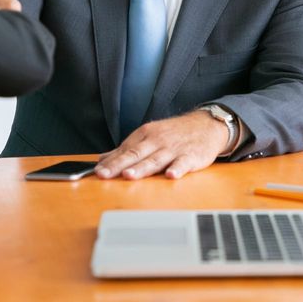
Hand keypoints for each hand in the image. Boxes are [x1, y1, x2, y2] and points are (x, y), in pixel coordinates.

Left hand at [95, 111, 228, 179]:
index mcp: (145, 135)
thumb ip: (126, 150)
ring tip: (129, 175)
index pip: (124, 150)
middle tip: (105, 174)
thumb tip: (103, 159)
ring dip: (142, 168)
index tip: (96, 172)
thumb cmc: (174, 134)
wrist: (205, 126)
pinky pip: (183, 163)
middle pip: (136, 154)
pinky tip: (171, 175)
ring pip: (156, 159)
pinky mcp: (191, 156)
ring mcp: (174, 149)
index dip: (110, 162)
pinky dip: (177, 169)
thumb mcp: (149, 136)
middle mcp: (157, 141)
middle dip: (119, 165)